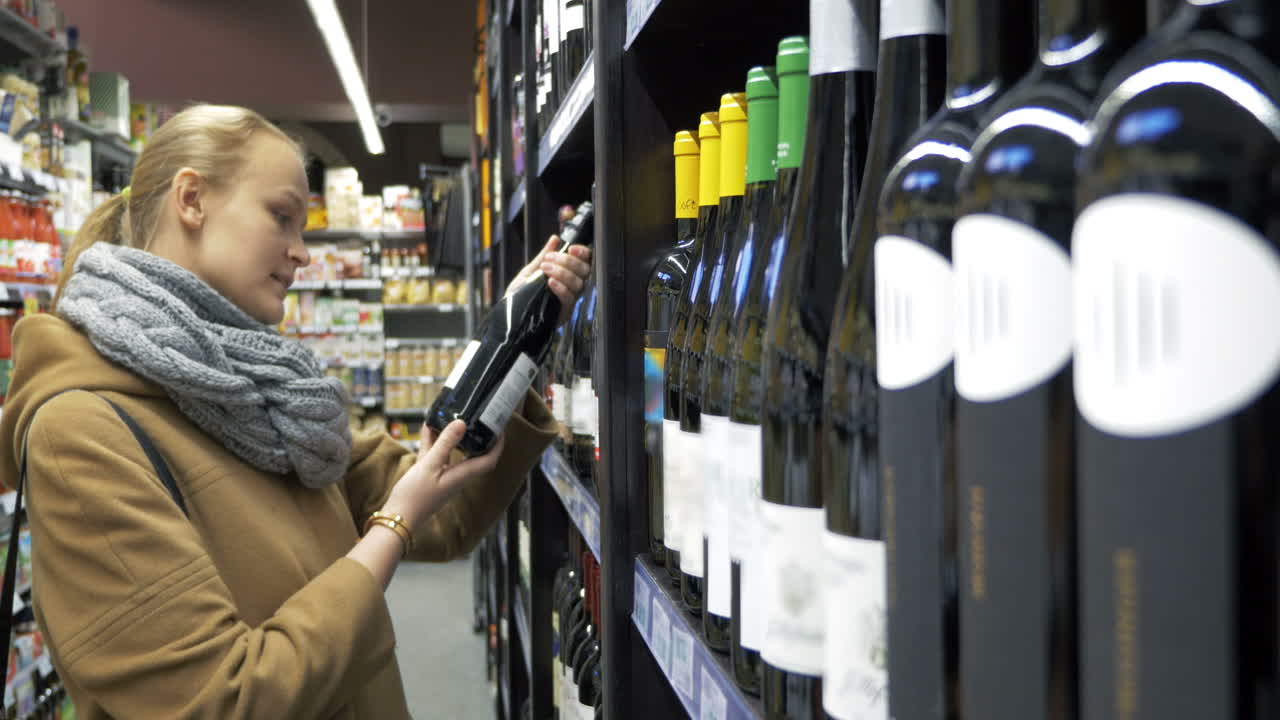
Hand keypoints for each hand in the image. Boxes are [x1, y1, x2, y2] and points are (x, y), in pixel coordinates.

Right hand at [383, 420, 504, 530]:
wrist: (398, 518)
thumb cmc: (414, 497)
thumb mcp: (429, 465)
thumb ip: (445, 443)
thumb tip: (462, 423)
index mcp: (462, 475)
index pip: (488, 460)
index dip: (498, 445)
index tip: (499, 428)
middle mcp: (456, 476)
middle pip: (473, 454)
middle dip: (477, 437)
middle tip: (478, 419)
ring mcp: (443, 477)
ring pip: (452, 453)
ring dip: (452, 436)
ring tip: (450, 417)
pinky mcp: (430, 477)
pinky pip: (436, 456)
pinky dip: (434, 443)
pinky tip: (428, 428)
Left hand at [506, 235, 591, 324]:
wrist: (509, 315)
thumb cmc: (520, 294)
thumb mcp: (530, 271)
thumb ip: (544, 256)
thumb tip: (555, 239)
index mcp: (568, 276)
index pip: (585, 263)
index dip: (583, 253)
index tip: (571, 248)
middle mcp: (572, 288)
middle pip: (584, 271)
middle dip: (568, 261)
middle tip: (549, 258)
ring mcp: (569, 301)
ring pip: (578, 284)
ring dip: (562, 272)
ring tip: (545, 268)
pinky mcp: (564, 312)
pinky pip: (569, 298)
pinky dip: (560, 287)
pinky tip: (550, 282)